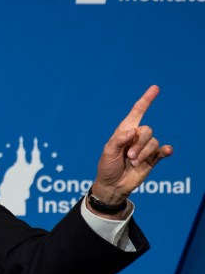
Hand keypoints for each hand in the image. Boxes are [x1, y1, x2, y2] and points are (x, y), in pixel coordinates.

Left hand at [90, 85, 172, 216]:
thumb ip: (119, 140)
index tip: (155, 88)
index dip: (146, 100)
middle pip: (147, 130)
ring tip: (133, 162)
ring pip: (154, 142)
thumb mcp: (107, 152)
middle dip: (138, 144)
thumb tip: (133, 131)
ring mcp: (145, 148)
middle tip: (128, 156)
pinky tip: (166, 151)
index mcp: (124, 131)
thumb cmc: (107, 166)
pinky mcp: (153, 159)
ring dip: (143, 153)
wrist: (113, 185)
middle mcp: (136, 137)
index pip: (137, 112)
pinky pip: (163, 151)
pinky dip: (166, 150)